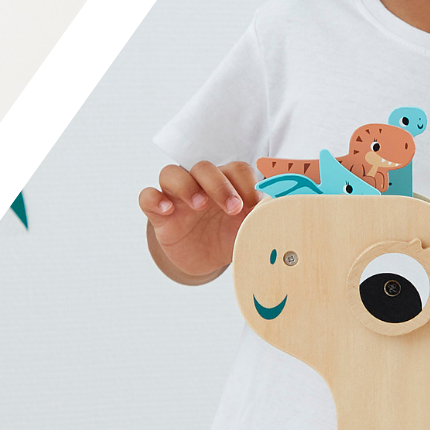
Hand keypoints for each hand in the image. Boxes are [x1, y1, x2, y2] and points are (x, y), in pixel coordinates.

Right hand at [139, 161, 257, 282]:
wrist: (203, 261)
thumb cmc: (228, 237)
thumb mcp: (248, 231)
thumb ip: (262, 222)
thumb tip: (282, 218)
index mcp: (226, 184)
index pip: (235, 169)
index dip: (246, 182)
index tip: (257, 205)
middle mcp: (200, 185)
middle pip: (203, 168)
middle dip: (219, 185)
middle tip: (233, 207)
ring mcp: (176, 198)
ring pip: (172, 173)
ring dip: (187, 186)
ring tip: (199, 205)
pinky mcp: (159, 215)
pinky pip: (147, 196)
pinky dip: (154, 199)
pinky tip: (167, 210)